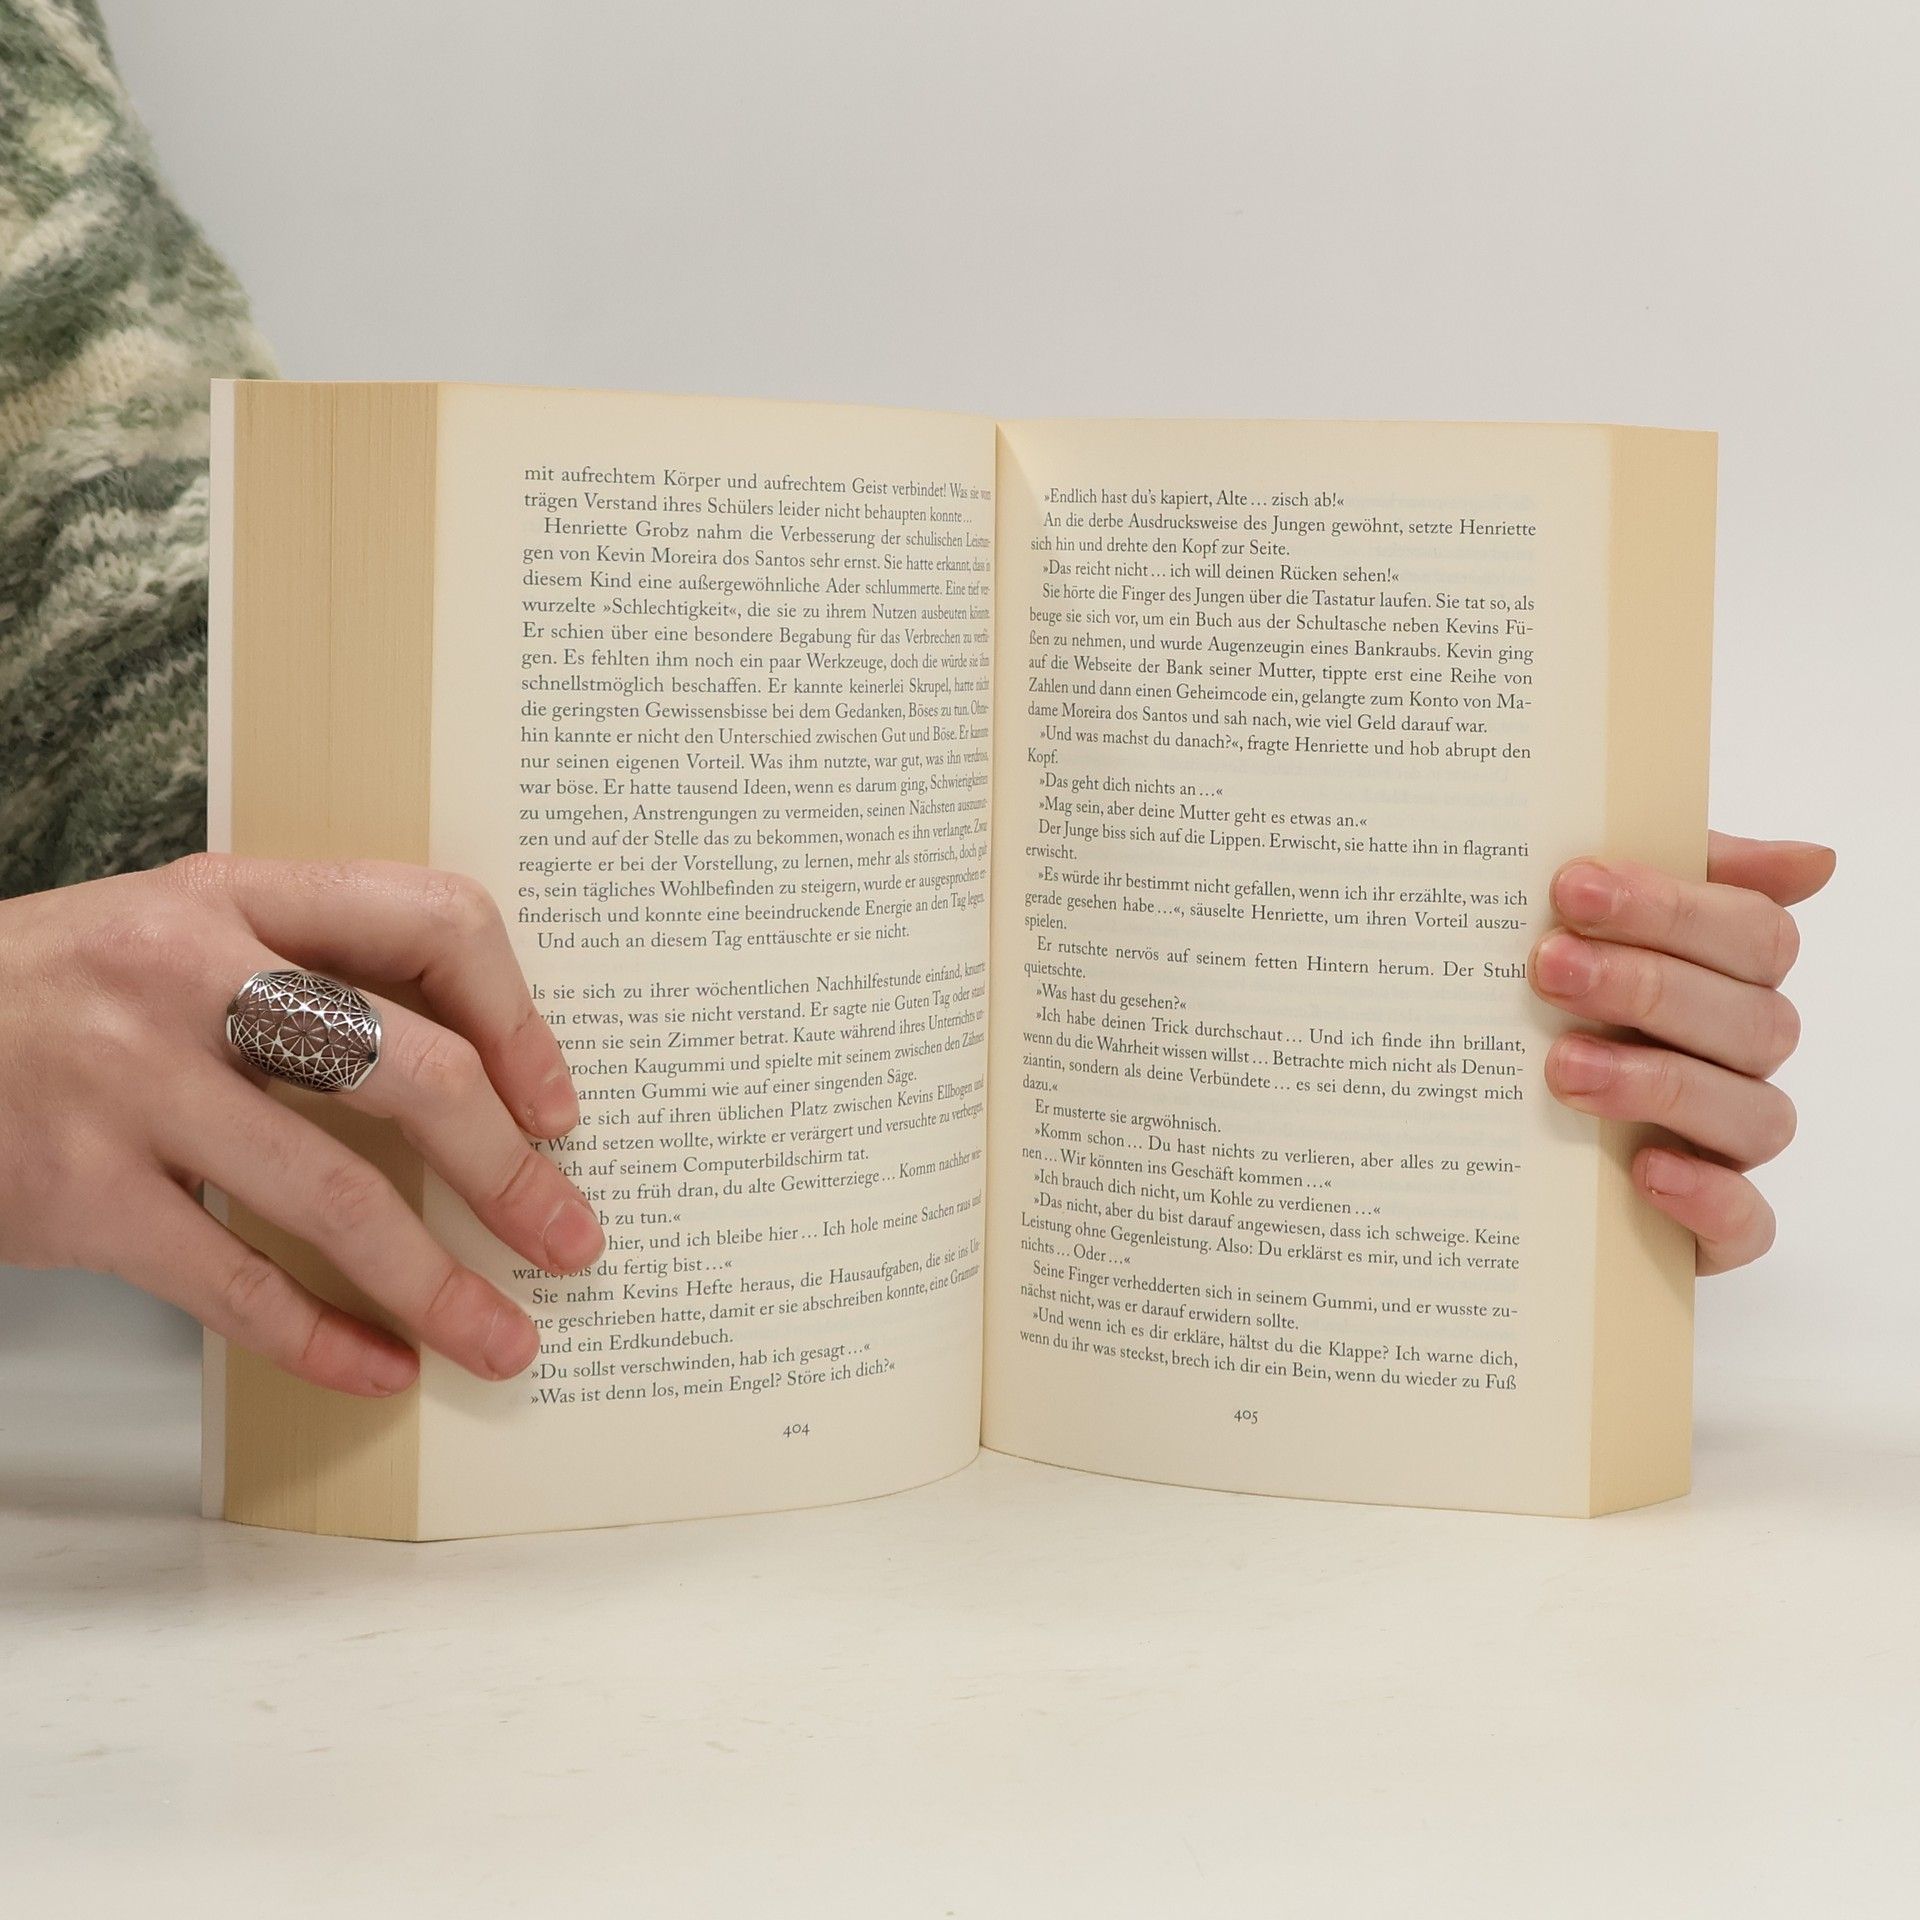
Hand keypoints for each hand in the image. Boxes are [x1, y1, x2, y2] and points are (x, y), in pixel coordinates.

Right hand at [0, 853, 602, 1394]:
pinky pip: (233, 1284)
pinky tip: (380, 1370)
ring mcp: (128, 1085)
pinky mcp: (77, 1194)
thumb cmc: (58, 993)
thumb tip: (480, 1078)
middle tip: (569, 1238)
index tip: (557, 1107)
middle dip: (510, 1171)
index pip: (430, 922)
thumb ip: (309, 972)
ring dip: (440, 1284)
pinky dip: (322, 1339)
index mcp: (236, 894)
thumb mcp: (181, 932)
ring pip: (336, 1196)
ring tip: (505, 1338)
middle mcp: (189, 975)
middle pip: (410, 1070)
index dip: (521, 1020)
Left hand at [1531, 830, 1835, 1273]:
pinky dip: (1705, 1197)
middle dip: (1646, 985)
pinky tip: (1644, 1168)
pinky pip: (1744, 1223)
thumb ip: (1678, 872)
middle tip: (1548, 967)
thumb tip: (1815, 861)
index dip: (1671, 907)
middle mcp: (1741, 1058)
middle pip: (1749, 1018)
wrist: (1481, 1123)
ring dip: (1658, 1083)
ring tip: (1563, 1066)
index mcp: (1726, 976)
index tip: (1571, 886)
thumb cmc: (1557, 1000)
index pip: (1751, 933)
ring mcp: (1728, 1144)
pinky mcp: (1711, 1228)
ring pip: (1752, 1114)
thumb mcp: (1591, 922)